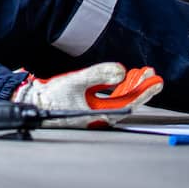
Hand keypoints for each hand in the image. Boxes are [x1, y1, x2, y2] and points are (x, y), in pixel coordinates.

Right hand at [11, 62, 163, 128]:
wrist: (33, 103)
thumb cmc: (51, 96)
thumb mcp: (75, 81)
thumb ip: (98, 74)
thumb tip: (120, 71)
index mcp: (100, 115)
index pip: (129, 102)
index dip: (144, 91)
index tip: (156, 81)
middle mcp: (100, 116)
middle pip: (126, 100)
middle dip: (139, 86)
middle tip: (152, 74)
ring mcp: (95, 112)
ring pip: (118, 99)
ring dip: (129, 85)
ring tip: (140, 73)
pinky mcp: (89, 107)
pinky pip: (109, 98)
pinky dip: (116, 88)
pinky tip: (121, 79)